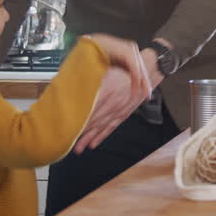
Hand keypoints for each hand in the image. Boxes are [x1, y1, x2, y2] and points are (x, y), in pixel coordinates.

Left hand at [73, 35, 152, 153]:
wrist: (148, 70)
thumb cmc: (127, 68)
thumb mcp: (108, 70)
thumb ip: (93, 79)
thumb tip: (75, 85)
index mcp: (107, 91)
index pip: (89, 109)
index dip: (77, 119)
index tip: (66, 127)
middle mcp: (113, 103)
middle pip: (93, 121)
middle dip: (80, 132)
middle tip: (68, 141)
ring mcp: (119, 110)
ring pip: (101, 127)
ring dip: (89, 138)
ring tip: (79, 148)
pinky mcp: (124, 114)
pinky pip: (111, 127)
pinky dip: (102, 136)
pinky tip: (94, 143)